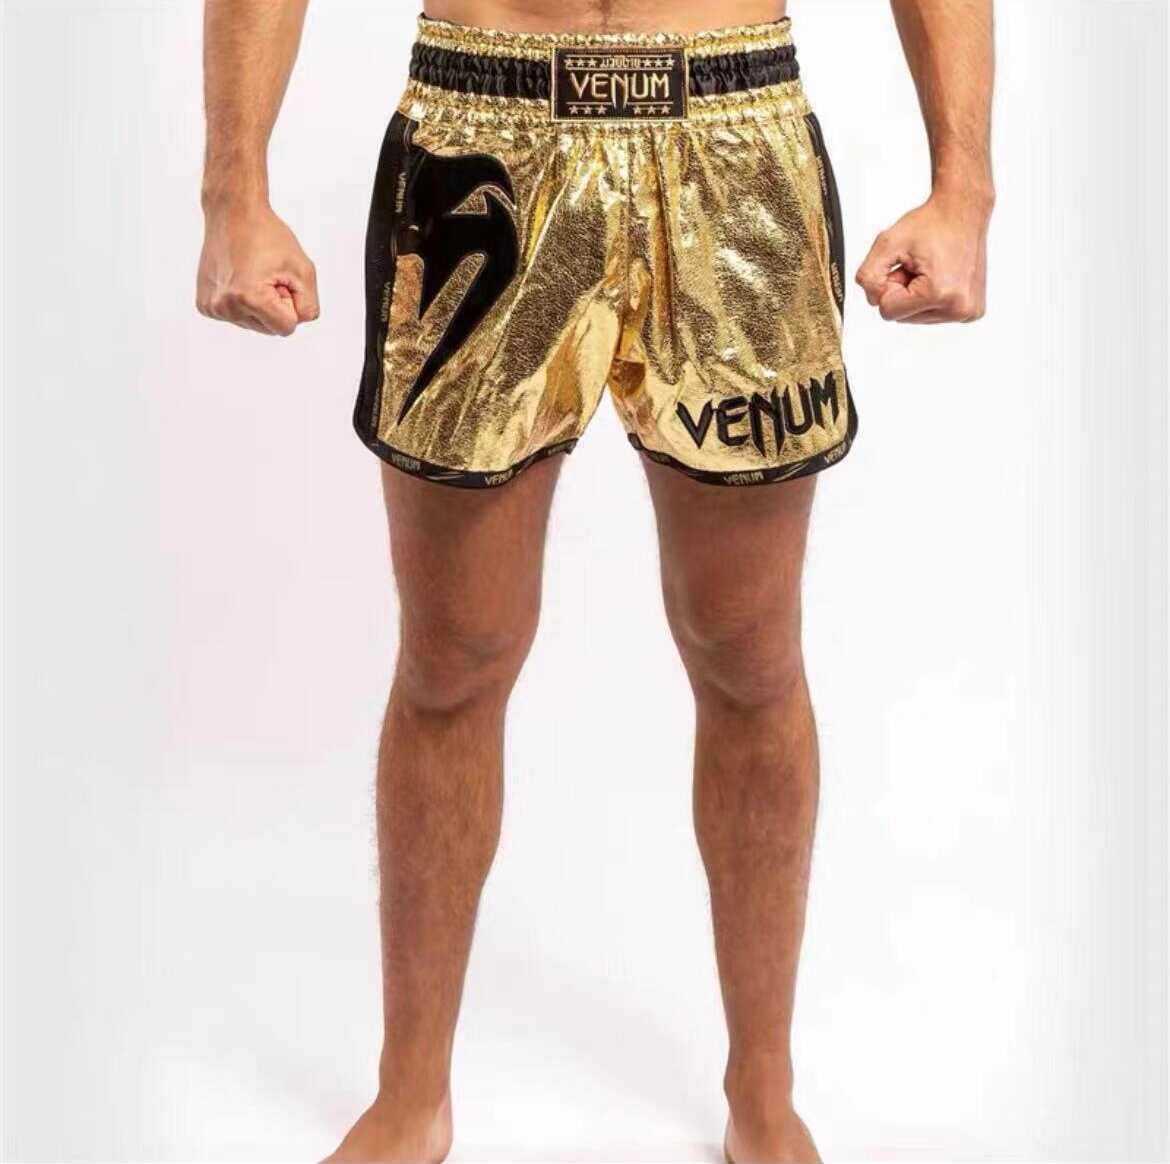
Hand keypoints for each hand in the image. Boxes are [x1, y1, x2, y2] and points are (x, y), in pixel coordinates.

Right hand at [196, 204, 318, 335]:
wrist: (232, 212)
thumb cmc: (270, 237)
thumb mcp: (304, 271)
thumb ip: (308, 307)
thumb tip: (293, 324)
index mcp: (248, 298)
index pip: (287, 328)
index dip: (290, 302)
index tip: (278, 278)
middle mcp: (225, 307)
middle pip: (270, 329)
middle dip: (275, 305)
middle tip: (264, 273)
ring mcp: (212, 308)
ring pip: (255, 325)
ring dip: (260, 304)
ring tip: (250, 274)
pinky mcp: (204, 305)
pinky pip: (239, 317)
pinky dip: (244, 302)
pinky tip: (238, 278)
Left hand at [855, 190, 990, 323]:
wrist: (963, 210)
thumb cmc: (931, 223)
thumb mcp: (887, 243)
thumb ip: (868, 275)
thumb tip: (873, 299)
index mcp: (939, 293)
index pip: (887, 312)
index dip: (888, 285)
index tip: (904, 265)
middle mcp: (959, 308)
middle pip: (902, 317)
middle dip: (902, 291)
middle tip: (919, 265)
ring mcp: (968, 311)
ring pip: (915, 317)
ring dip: (914, 294)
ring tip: (930, 269)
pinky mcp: (972, 311)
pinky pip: (932, 314)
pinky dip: (929, 298)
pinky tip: (941, 277)